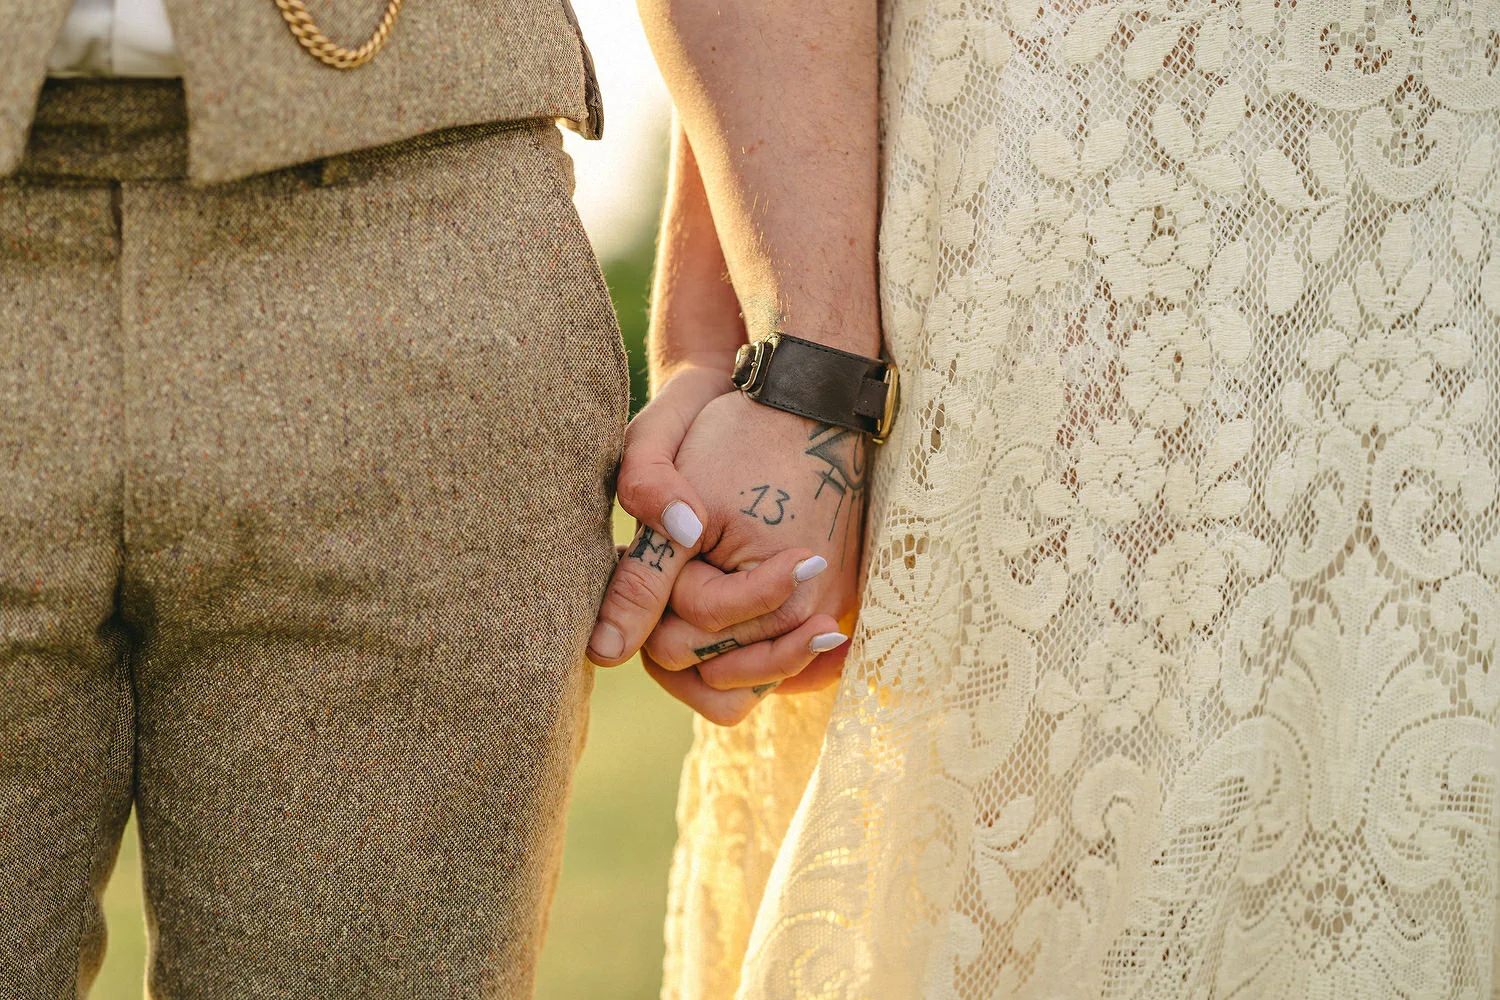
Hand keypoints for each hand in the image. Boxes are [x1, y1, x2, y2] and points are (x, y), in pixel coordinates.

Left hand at [638, 390, 867, 723]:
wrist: (805, 400)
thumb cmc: (734, 436)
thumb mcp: (677, 501)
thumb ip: (643, 578)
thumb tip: (605, 652)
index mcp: (777, 591)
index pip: (677, 644)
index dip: (647, 602)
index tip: (654, 545)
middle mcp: (813, 617)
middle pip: (709, 674)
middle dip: (675, 630)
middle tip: (677, 565)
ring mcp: (830, 615)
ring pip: (742, 685)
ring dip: (705, 651)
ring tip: (693, 590)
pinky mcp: (837, 607)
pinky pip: (780, 669)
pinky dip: (743, 655)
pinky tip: (720, 618)